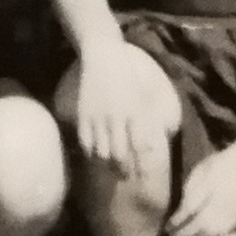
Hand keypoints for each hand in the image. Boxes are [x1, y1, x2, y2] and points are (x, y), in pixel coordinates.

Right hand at [73, 40, 183, 186]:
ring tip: (111, 169)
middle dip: (124, 170)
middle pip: (119, 154)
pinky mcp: (83, 114)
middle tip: (127, 177)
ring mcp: (98, 116)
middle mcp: (117, 117)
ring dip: (107, 164)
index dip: (142, 165)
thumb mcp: (141, 98)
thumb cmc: (127, 79)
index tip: (145, 177)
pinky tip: (95, 156)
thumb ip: (145, 122)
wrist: (104, 58)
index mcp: (135, 112)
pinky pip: (85, 142)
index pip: (140, 146)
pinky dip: (91, 153)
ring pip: (101, 152)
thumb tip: (152, 145)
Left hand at [164, 136, 235, 235]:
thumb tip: (182, 209)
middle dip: (185, 235)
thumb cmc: (222, 164)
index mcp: (210, 190)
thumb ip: (190, 190)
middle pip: (201, 227)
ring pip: (212, 233)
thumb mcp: (201, 170)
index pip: (190, 212)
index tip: (166, 227)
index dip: (177, 222)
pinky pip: (223, 232)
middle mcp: (222, 206)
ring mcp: (233, 214)